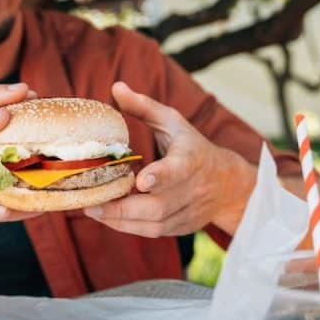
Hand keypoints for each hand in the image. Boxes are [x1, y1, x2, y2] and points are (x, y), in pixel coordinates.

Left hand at [84, 81, 253, 237]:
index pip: (177, 170)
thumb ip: (144, 107)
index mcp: (190, 160)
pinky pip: (152, 232)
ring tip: (93, 209)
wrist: (227, 184)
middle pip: (159, 206)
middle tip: (92, 203)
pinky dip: (128, 227)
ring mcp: (188, 211)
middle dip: (124, 208)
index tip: (141, 180)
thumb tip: (116, 88)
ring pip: (154, 224)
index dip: (160, 176)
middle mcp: (191, 189)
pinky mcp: (182, 227)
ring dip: (120, 220)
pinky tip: (107, 217)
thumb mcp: (173, 122)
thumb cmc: (192, 147)